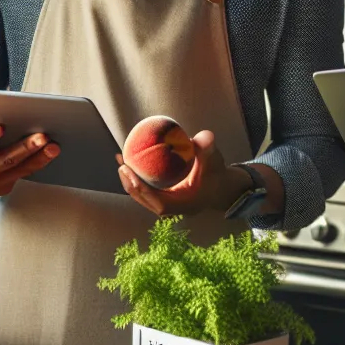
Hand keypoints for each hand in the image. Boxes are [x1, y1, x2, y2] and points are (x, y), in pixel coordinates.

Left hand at [115, 130, 250, 217]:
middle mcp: (175, 209)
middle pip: (146, 201)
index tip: (130, 172)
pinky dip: (138, 180)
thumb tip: (203, 135)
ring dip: (131, 182)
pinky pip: (148, 192)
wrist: (223, 188)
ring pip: (145, 198)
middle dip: (130, 185)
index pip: (160, 203)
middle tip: (122, 164)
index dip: (143, 190)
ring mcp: (170, 207)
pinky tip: (132, 163)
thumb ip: (208, 149)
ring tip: (121, 162)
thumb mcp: (216, 161)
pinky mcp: (166, 200)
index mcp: (186, 205)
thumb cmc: (218, 174)